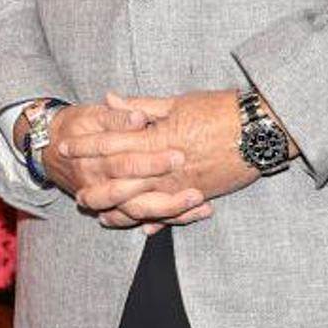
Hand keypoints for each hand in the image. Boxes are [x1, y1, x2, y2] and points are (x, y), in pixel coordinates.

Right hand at [28, 103, 190, 220]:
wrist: (49, 149)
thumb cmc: (77, 126)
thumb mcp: (92, 115)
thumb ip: (116, 116)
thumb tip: (139, 117)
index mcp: (94, 158)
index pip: (126, 162)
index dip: (152, 160)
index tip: (180, 155)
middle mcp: (97, 184)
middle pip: (135, 195)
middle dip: (166, 194)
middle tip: (197, 189)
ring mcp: (105, 201)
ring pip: (139, 214)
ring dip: (171, 212)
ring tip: (201, 205)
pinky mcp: (113, 210)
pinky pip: (140, 221)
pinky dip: (166, 221)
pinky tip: (191, 215)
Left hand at [60, 90, 257, 230]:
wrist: (260, 129)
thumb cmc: (219, 108)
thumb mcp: (178, 102)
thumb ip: (141, 106)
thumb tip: (110, 99)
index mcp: (158, 134)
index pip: (113, 141)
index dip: (87, 144)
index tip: (66, 145)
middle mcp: (167, 163)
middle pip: (123, 178)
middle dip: (98, 185)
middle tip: (75, 192)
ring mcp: (183, 182)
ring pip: (144, 202)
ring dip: (121, 210)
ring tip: (101, 215)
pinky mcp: (200, 194)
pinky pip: (173, 213)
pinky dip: (156, 220)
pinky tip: (142, 228)